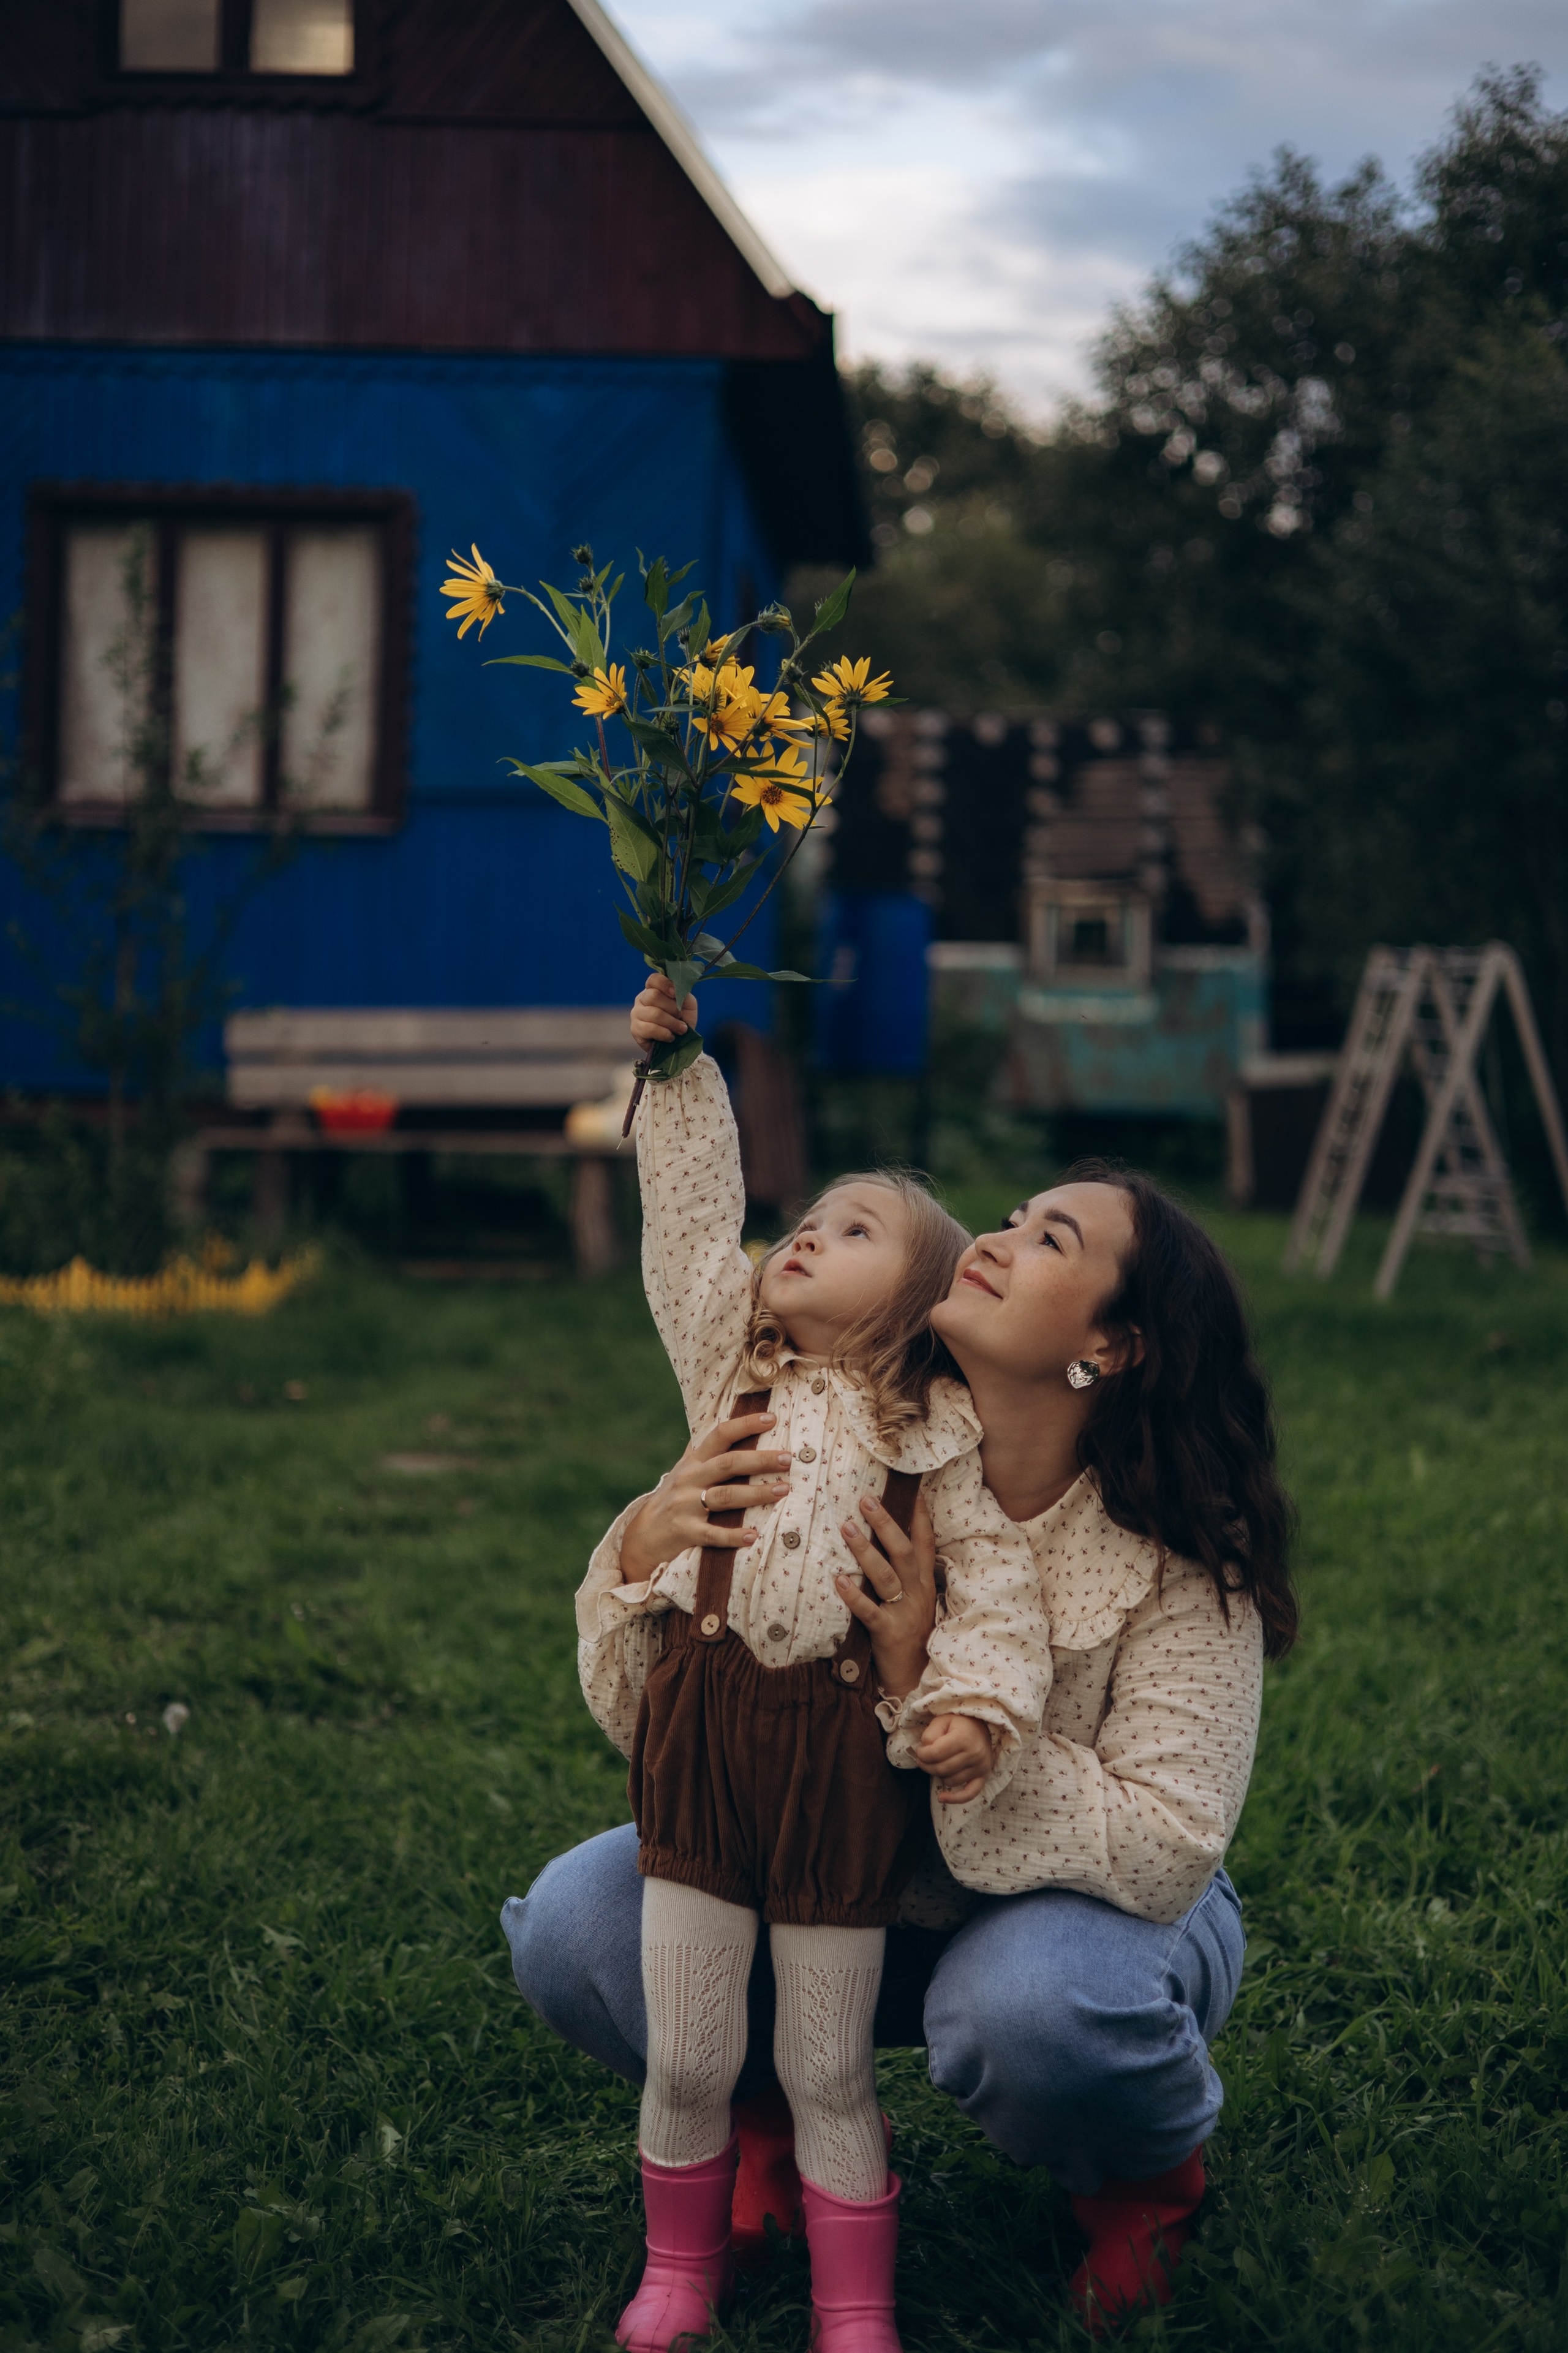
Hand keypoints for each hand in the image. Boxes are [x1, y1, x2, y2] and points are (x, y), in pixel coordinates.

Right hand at [620, 1410, 792, 1584]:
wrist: (642, 1537)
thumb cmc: (673, 1498)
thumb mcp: (684, 1470)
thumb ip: (704, 1451)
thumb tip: (725, 1421)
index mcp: (693, 1461)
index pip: (720, 1435)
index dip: (745, 1425)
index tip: (772, 1419)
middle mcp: (690, 1479)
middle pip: (728, 1464)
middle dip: (760, 1460)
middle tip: (788, 1458)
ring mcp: (686, 1506)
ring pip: (726, 1497)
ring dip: (756, 1493)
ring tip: (783, 1490)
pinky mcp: (686, 1532)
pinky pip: (713, 1534)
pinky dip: (734, 1536)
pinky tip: (754, 1536)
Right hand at [632, 973, 697, 1051]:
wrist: (680, 1043)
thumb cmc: (683, 1020)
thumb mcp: (688, 1004)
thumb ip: (682, 993)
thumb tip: (675, 990)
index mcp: (654, 989)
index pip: (653, 979)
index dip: (664, 985)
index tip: (675, 994)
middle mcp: (642, 999)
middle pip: (653, 996)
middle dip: (672, 1008)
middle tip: (681, 1016)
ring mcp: (636, 1013)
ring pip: (653, 1014)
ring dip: (672, 1023)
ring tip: (681, 1029)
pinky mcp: (635, 1029)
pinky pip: (650, 1029)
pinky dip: (664, 1034)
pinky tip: (670, 1037)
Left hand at [834, 1490, 937, 1703]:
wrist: (916, 1678)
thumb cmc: (911, 1633)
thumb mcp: (915, 1599)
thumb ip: (904, 1573)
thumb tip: (884, 1540)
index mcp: (926, 1582)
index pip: (925, 1541)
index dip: (919, 1514)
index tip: (912, 1487)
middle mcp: (919, 1593)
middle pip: (904, 1551)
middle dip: (886, 1523)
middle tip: (867, 1499)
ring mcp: (904, 1613)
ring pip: (886, 1576)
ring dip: (866, 1551)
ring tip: (846, 1527)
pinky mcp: (888, 1633)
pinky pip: (870, 1612)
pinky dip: (854, 1596)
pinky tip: (838, 1581)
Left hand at [915, 1714, 994, 1805]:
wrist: (983, 1726)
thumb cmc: (959, 1722)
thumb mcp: (942, 1720)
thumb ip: (930, 1733)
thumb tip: (925, 1750)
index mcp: (964, 1738)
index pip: (935, 1754)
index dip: (922, 1754)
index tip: (919, 1751)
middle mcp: (974, 1754)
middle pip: (941, 1769)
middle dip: (926, 1766)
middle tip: (922, 1760)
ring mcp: (981, 1767)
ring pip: (950, 1781)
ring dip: (938, 1775)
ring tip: (936, 1764)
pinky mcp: (984, 1776)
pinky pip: (969, 1794)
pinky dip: (955, 1799)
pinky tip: (942, 1797)